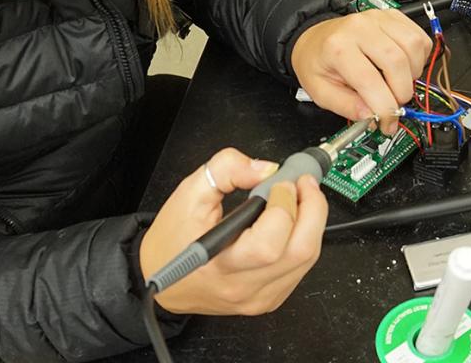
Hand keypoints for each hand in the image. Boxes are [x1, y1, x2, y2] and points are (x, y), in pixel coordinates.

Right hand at [140, 148, 327, 315]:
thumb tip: (264, 168)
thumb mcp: (189, 193)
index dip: (283, 205)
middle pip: (300, 252)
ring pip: (306, 260)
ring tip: (299, 198)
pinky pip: (300, 270)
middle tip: (304, 184)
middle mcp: (242, 286)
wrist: (158, 277)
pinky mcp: (266, 300)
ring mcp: (258, 297)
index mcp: (218, 263)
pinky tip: (291, 222)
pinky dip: (303, 240)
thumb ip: (226, 170)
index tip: (280, 181)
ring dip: (311, 223)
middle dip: (312, 210)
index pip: (269, 243)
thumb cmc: (171, 240)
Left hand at [291, 9, 432, 133]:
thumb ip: (346, 107)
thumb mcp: (320, 92)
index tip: (387, 123)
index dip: (384, 107)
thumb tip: (372, 116)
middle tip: (394, 106)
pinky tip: (403, 68)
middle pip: (396, 62)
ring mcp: (378, 19)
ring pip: (413, 47)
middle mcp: (359, 28)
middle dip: (401, 93)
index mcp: (337, 47)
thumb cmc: (318, 63)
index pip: (369, 80)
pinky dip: (419, 59)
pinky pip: (420, 38)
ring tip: (397, 85)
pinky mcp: (393, 17)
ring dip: (412, 75)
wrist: (316, 40)